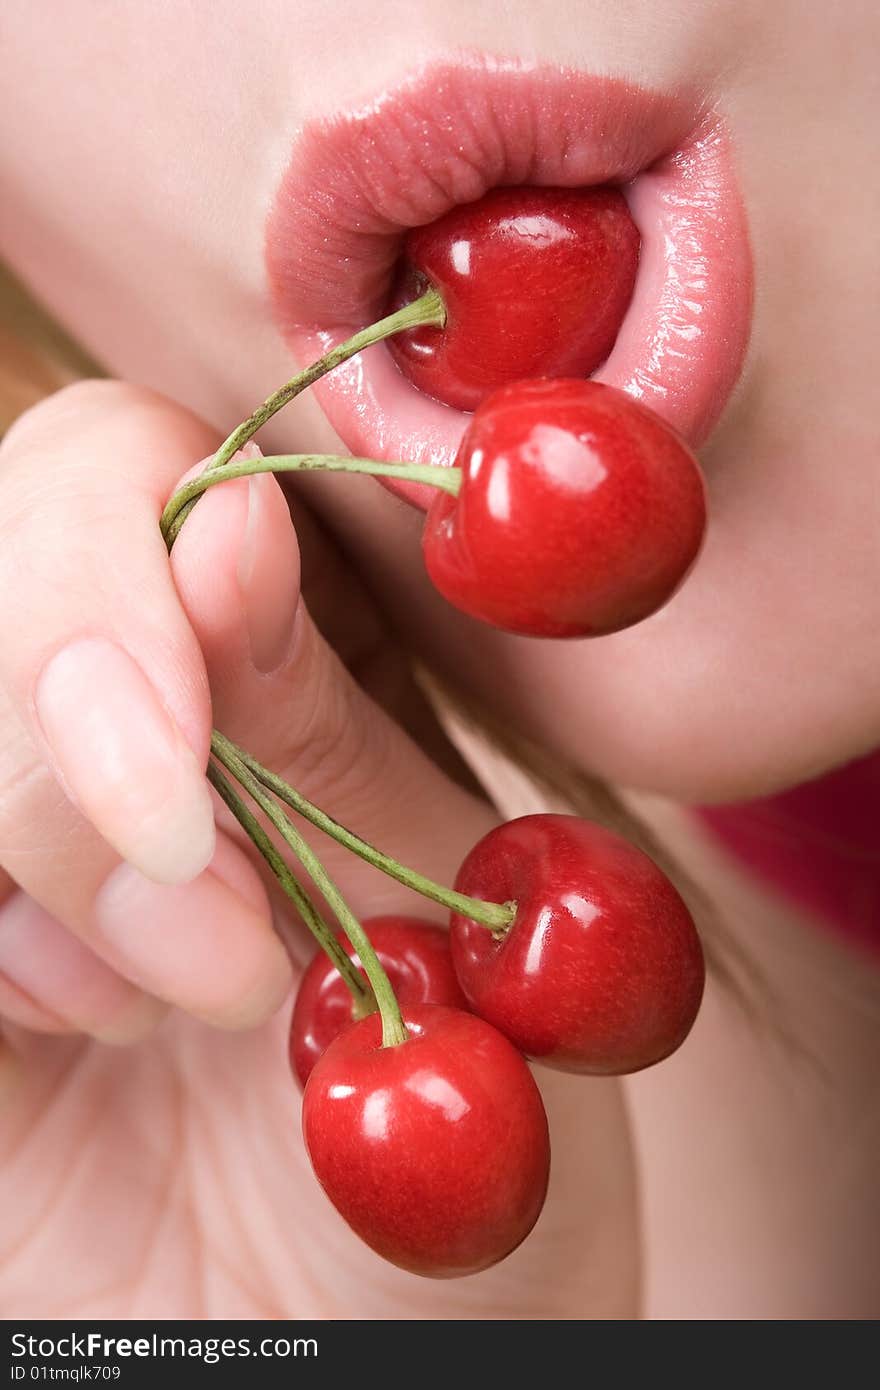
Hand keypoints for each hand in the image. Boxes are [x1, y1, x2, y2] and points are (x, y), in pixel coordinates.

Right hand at [0, 382, 635, 1317]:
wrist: (350, 1354)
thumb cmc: (451, 1168)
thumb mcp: (443, 943)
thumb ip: (329, 743)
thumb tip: (231, 518)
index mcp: (287, 663)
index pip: (147, 476)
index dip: (138, 543)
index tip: (208, 634)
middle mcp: (136, 715)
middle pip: (3, 560)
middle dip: (83, 728)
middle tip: (209, 941)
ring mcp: (19, 822)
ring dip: (44, 858)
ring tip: (184, 1008)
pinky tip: (74, 1033)